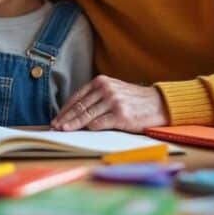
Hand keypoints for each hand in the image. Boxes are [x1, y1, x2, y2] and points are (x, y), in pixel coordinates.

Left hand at [50, 75, 168, 132]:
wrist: (158, 104)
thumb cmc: (133, 100)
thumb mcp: (113, 90)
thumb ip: (96, 97)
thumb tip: (75, 112)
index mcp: (101, 82)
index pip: (77, 97)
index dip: (65, 109)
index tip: (57, 118)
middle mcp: (106, 89)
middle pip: (79, 106)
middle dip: (65, 118)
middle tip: (55, 126)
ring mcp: (113, 102)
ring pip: (86, 115)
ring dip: (73, 124)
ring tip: (64, 130)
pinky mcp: (121, 115)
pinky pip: (99, 123)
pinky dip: (90, 128)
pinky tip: (82, 132)